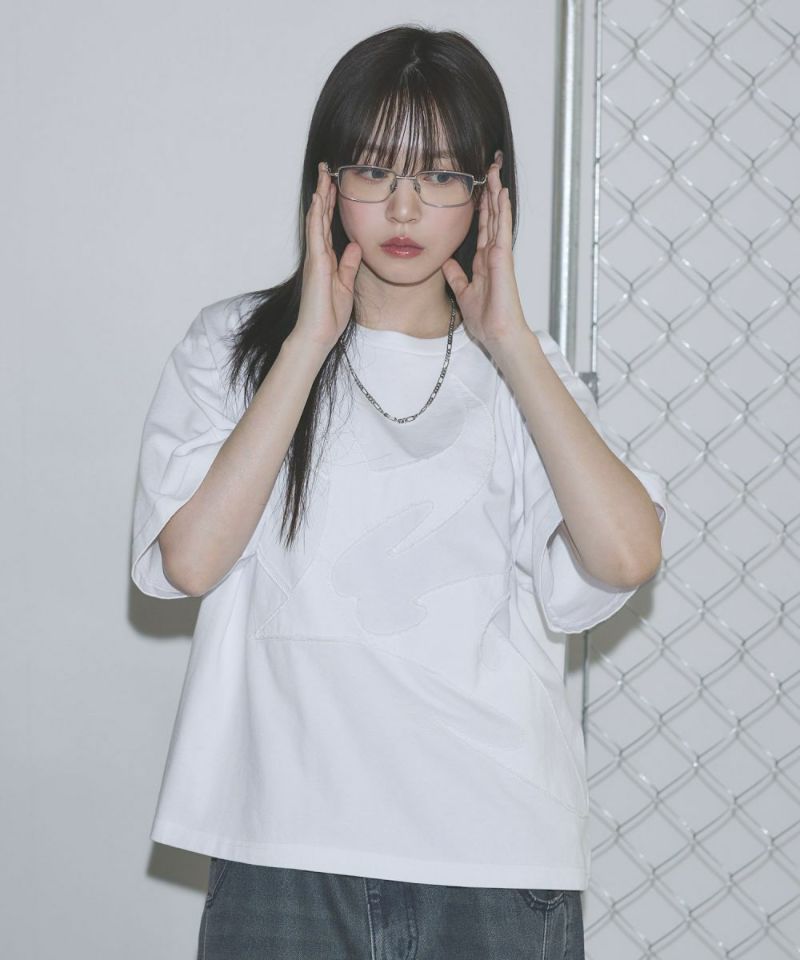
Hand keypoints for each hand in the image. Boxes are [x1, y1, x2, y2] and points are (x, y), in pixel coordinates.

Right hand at [293, 161, 362, 352]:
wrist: (318, 334)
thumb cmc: (329, 316)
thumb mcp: (346, 286)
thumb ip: (349, 266)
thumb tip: (355, 247)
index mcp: (327, 259)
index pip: (328, 225)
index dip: (331, 204)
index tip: (336, 184)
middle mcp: (319, 255)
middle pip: (320, 216)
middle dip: (324, 192)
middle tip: (326, 168)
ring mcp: (315, 258)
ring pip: (316, 219)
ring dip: (320, 196)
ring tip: (323, 174)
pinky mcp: (315, 264)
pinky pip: (315, 234)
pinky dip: (316, 215)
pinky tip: (318, 198)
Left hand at [441, 162, 527, 349]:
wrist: (498, 333)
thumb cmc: (486, 319)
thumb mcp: (463, 293)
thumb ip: (455, 276)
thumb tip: (446, 262)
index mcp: (483, 261)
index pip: (481, 228)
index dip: (480, 208)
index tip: (477, 190)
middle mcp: (493, 254)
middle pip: (491, 216)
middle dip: (489, 193)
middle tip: (489, 169)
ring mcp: (500, 254)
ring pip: (497, 216)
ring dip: (496, 193)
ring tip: (495, 171)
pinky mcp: (503, 258)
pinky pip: (502, 229)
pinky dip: (502, 210)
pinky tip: (501, 193)